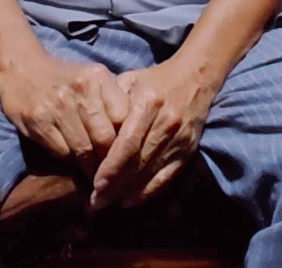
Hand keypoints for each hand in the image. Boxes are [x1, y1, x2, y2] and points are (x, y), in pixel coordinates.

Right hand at [0, 55, 129, 177]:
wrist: (22, 71)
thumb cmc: (68, 81)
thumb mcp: (95, 80)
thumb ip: (115, 103)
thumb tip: (137, 138)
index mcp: (98, 77)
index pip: (124, 118)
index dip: (128, 141)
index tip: (131, 157)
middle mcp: (79, 90)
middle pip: (105, 138)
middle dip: (111, 163)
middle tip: (116, 178)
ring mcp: (57, 106)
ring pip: (84, 150)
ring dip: (92, 169)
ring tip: (99, 179)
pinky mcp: (38, 122)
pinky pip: (62, 152)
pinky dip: (72, 163)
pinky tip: (77, 166)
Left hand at [91, 59, 218, 209]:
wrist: (194, 78)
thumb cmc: (153, 81)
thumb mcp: (129, 81)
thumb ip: (108, 103)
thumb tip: (87, 129)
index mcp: (149, 103)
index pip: (127, 143)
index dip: (111, 167)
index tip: (94, 184)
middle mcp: (167, 122)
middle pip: (138, 163)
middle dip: (115, 186)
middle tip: (95, 201)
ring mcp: (180, 139)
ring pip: (150, 173)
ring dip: (128, 192)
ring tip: (108, 203)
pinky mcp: (188, 151)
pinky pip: (166, 178)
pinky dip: (148, 192)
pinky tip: (130, 201)